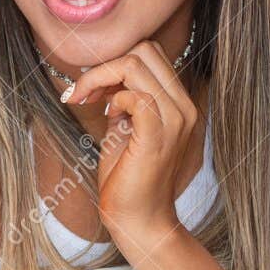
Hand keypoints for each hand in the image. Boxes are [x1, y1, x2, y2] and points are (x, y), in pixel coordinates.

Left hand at [62, 40, 200, 254]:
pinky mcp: (158, 135)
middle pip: (144, 49)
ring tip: (88, 101)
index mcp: (179, 102)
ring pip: (135, 64)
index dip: (115, 62)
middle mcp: (184, 106)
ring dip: (100, 78)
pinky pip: (135, 95)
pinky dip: (113, 97)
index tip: (92, 88)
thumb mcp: (124, 129)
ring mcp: (176, 120)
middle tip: (85, 92)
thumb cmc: (128, 178)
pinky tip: (105, 116)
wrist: (139, 221)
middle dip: (105, 63)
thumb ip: (122, 100)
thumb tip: (104, 77)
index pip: (150, 52)